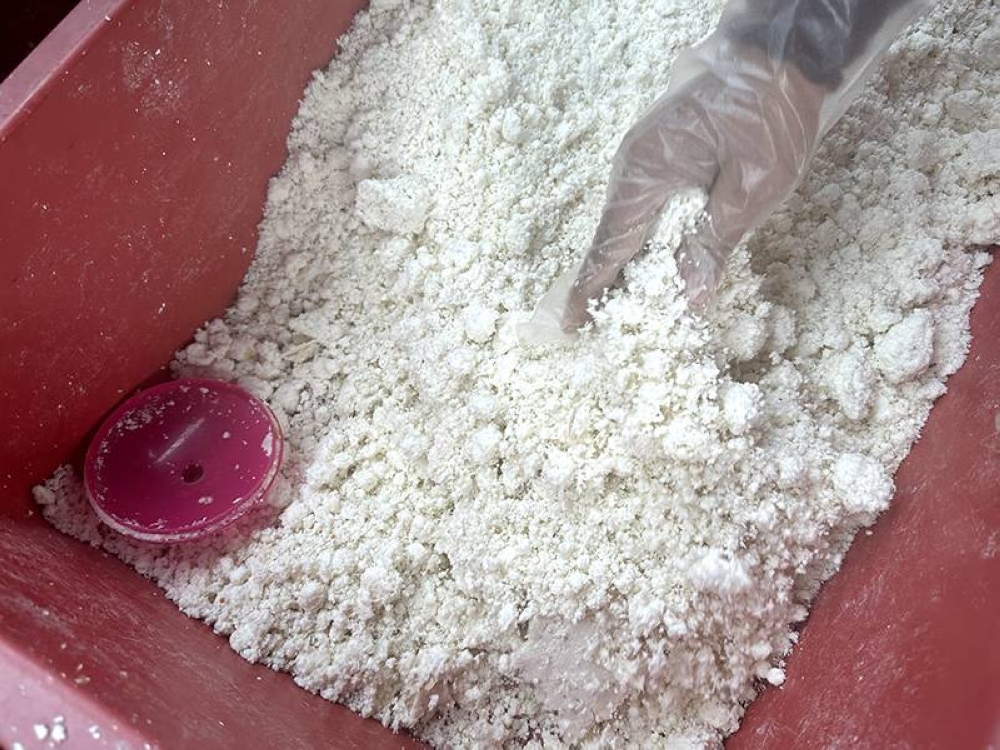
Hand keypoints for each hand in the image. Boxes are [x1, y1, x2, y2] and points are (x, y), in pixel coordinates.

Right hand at [562, 49, 826, 330]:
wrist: (780, 55)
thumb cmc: (771, 115)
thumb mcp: (754, 187)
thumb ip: (715, 244)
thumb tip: (688, 299)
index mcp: (648, 172)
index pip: (611, 242)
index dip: (591, 287)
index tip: (571, 324)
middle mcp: (633, 164)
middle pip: (614, 236)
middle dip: (610, 283)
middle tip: (607, 327)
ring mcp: (644, 156)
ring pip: (628, 222)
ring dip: (630, 262)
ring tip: (632, 304)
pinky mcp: (660, 153)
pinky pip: (643, 206)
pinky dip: (646, 238)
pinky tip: (658, 262)